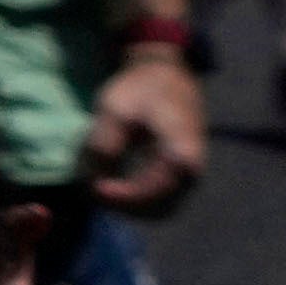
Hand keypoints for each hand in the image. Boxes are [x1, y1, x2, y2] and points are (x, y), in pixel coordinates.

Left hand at [84, 44, 209, 218]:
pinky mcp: (181, 175)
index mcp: (181, 156)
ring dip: (130, 206)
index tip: (94, 188)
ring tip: (100, 188)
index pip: (152, 194)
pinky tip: (112, 184)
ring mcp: (189, 176)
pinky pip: (161, 199)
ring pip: (160, 209)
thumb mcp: (114, 111)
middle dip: (124, 206)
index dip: (120, 197)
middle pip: (158, 210)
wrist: (165, 74)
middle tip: (93, 191)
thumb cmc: (141, 89)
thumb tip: (93, 181)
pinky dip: (136, 198)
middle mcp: (192, 173)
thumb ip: (103, 145)